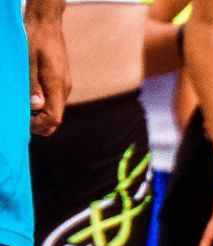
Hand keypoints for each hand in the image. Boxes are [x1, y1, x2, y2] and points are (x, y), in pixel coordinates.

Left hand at [24, 7, 67, 135]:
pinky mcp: (60, 82)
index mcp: (57, 86)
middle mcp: (64, 89)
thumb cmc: (34, 38)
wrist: (47, 23)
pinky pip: (52, 101)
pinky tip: (27, 94)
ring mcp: (63, 86)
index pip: (54, 118)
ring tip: (19, 101)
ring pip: (53, 110)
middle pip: (55, 119)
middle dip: (38, 123)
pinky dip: (40, 104)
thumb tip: (36, 107)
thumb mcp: (28, 61)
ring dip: (37, 113)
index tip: (20, 119)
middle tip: (18, 113)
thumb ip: (33, 85)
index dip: (37, 125)